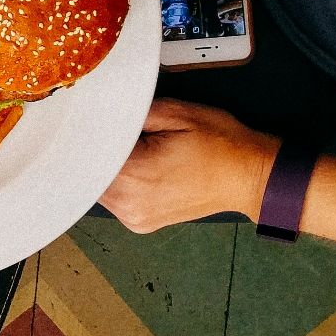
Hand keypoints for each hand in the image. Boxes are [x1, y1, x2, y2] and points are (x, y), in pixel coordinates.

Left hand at [100, 99, 277, 232]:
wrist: (251, 176)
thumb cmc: (221, 145)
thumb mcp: (176, 112)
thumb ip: (131, 113)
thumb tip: (103, 115)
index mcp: (134, 176)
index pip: (85, 156)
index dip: (84, 138)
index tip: (85, 124)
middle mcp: (129, 204)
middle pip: (87, 174)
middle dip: (95, 152)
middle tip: (110, 133)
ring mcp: (133, 218)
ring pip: (97, 188)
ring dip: (105, 169)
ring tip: (131, 151)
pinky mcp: (140, 223)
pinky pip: (114, 199)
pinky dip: (117, 183)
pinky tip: (135, 168)